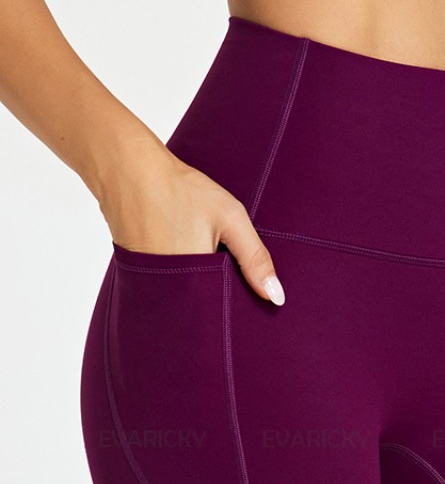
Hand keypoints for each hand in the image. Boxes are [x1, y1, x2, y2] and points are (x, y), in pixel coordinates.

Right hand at [94, 139, 284, 304]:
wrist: (127, 169)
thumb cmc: (180, 190)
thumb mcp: (230, 219)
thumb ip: (255, 258)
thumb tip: (277, 297)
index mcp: (194, 282)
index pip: (221, 314)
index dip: (236, 310)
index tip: (251, 304)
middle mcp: (169, 291)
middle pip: (203, 311)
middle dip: (219, 302)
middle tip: (230, 283)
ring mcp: (152, 284)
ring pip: (186, 301)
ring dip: (201, 291)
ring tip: (208, 264)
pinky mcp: (141, 276)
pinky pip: (170, 288)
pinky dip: (183, 280)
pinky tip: (189, 257)